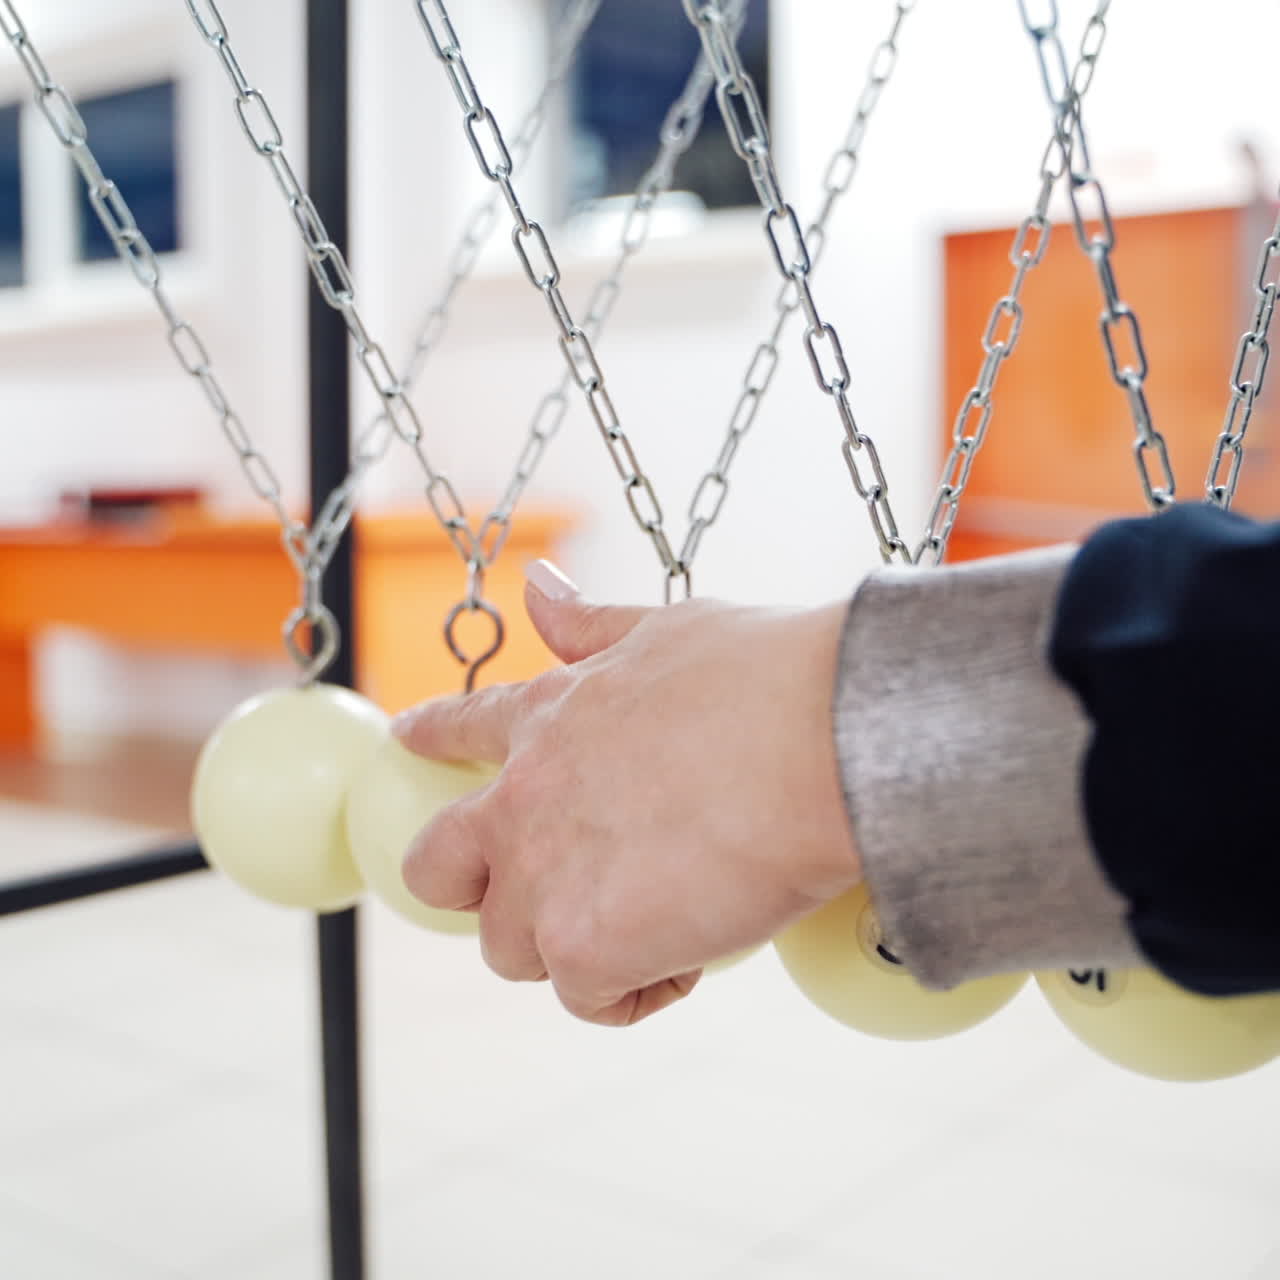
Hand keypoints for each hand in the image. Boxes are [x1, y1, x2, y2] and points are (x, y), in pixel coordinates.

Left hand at [394, 561, 861, 1026]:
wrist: (826, 740)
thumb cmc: (767, 677)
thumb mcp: (667, 630)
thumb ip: (593, 625)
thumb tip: (541, 584)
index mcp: (547, 715)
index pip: (458, 727)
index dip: (430, 738)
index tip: (408, 740)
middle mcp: (521, 799)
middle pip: (435, 869)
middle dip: (469, 887)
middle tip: (535, 894)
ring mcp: (543, 877)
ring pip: (510, 948)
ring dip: (570, 945)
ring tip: (652, 921)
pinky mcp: (583, 946)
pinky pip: (587, 998)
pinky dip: (635, 990)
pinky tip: (687, 954)